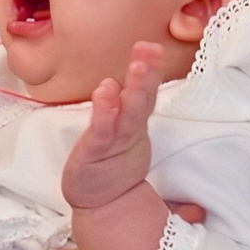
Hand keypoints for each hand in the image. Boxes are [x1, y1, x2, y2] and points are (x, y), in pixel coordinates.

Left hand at [61, 41, 165, 210]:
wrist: (101, 203)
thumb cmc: (110, 163)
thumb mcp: (122, 131)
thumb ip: (130, 105)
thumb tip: (133, 76)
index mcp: (135, 123)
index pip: (146, 93)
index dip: (151, 71)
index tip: (153, 46)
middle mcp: (129, 131)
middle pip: (142, 101)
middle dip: (147, 75)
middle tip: (152, 49)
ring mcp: (115, 142)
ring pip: (128, 115)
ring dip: (134, 90)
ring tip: (138, 66)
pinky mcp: (96, 153)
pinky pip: (102, 131)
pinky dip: (105, 112)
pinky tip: (105, 91)